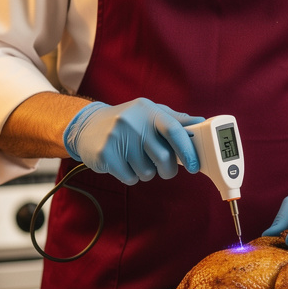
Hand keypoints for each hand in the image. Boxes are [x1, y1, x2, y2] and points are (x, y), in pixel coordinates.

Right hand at [63, 98, 202, 184]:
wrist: (87, 125)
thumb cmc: (127, 121)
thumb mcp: (149, 113)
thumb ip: (175, 120)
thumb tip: (200, 123)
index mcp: (148, 110)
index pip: (174, 130)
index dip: (187, 150)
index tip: (194, 165)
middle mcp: (132, 122)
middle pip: (163, 157)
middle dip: (167, 169)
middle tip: (163, 168)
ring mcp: (117, 138)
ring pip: (147, 172)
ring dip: (146, 172)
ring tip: (135, 159)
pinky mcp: (105, 155)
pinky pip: (130, 178)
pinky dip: (131, 176)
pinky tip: (123, 164)